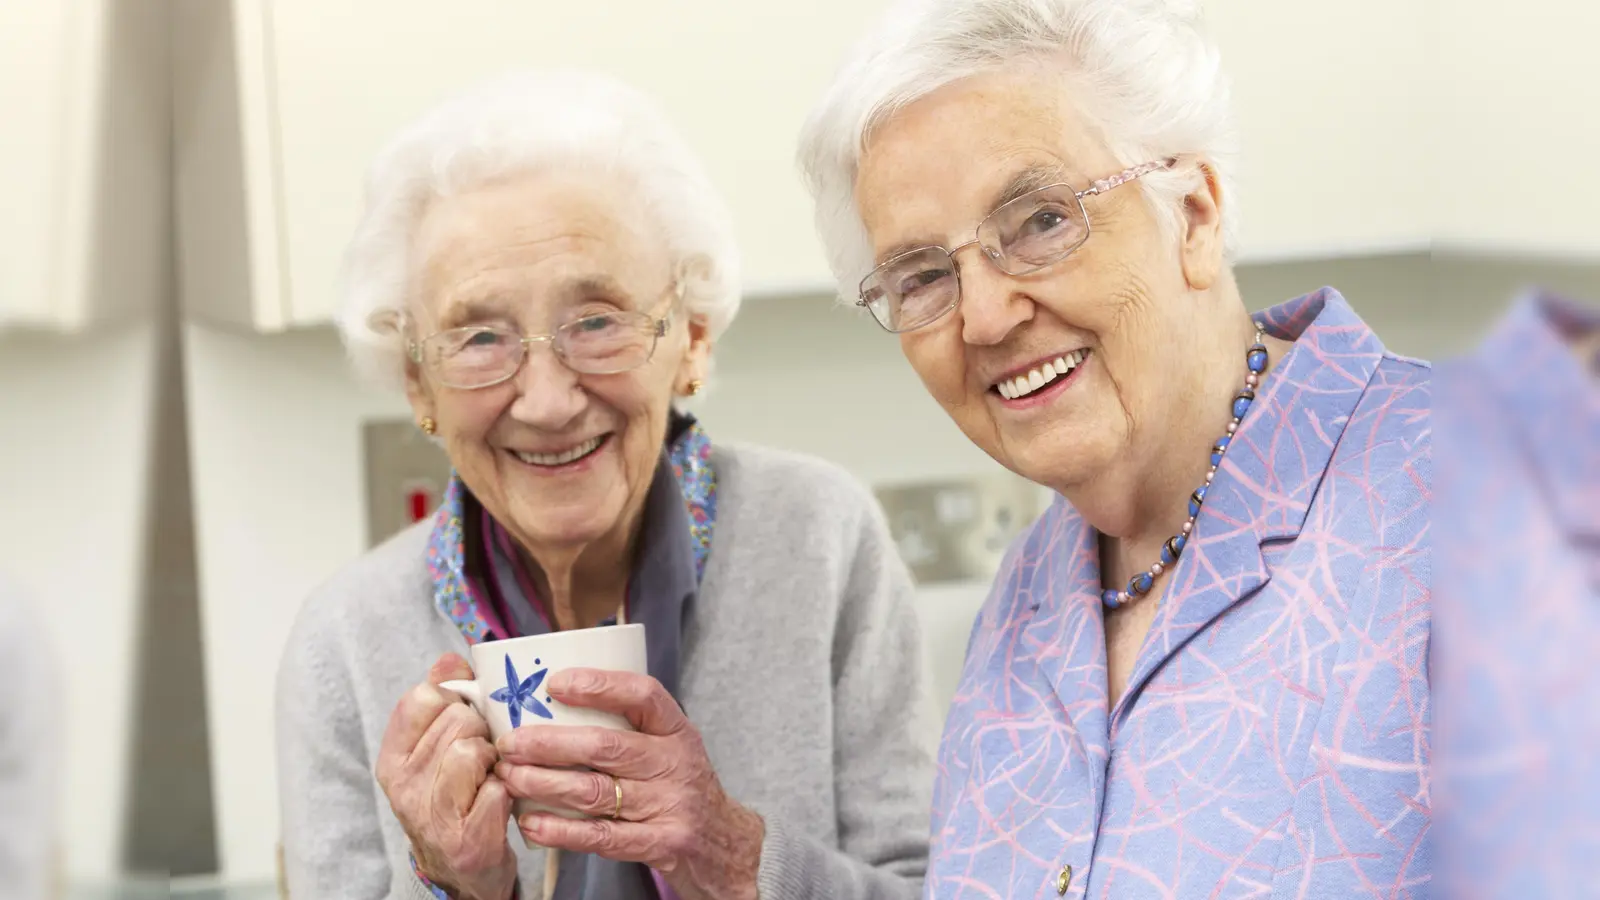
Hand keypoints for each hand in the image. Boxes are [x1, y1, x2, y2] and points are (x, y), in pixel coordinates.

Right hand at [375, 653, 516, 899]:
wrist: (461, 871)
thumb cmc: (453, 796)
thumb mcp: (434, 749)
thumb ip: (440, 699)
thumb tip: (450, 659)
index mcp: (392, 757)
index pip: (422, 697)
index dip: (454, 698)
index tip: (465, 715)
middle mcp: (403, 786)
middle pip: (457, 720)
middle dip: (482, 730)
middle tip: (484, 752)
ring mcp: (433, 815)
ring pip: (473, 750)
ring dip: (495, 758)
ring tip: (491, 774)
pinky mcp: (467, 839)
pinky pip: (499, 787)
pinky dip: (508, 789)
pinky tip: (501, 799)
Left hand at [496, 669, 765, 899]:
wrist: (725, 846)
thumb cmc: (681, 789)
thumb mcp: (669, 749)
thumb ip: (627, 730)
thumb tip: (552, 708)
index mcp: (677, 731)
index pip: (643, 694)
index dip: (599, 685)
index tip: (555, 683)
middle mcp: (675, 763)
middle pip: (606, 746)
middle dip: (549, 743)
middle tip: (510, 743)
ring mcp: (670, 805)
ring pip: (596, 791)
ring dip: (544, 784)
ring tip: (511, 778)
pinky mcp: (662, 843)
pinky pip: (603, 836)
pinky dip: (562, 831)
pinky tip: (532, 824)